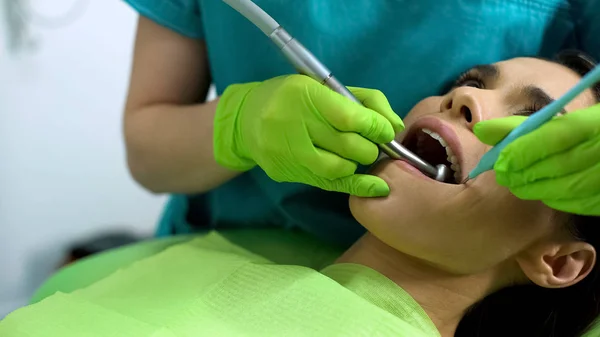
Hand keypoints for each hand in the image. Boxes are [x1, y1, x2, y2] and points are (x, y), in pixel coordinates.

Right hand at [214, 75, 403, 196]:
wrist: (247, 119)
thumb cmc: (293, 98)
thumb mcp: (326, 87)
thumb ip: (365, 101)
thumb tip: (394, 128)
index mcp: (304, 94)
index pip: (350, 118)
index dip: (375, 127)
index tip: (385, 131)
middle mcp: (292, 123)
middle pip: (348, 145)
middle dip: (370, 147)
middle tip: (372, 144)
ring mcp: (286, 152)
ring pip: (339, 167)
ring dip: (358, 163)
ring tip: (358, 154)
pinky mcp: (286, 172)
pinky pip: (328, 183)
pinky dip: (356, 185)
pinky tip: (375, 187)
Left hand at [474, 104, 599, 215]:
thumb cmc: (581, 133)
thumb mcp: (556, 122)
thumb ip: (519, 126)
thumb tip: (480, 130)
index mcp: (593, 124)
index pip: (554, 137)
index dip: (523, 151)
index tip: (500, 161)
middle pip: (558, 166)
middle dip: (523, 172)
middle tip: (501, 174)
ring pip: (564, 188)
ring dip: (532, 188)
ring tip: (514, 183)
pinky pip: (575, 204)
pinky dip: (551, 198)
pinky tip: (539, 191)